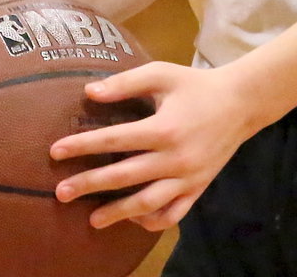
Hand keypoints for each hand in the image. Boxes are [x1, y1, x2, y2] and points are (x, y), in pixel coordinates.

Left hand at [51, 61, 252, 232]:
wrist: (240, 102)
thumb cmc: (195, 84)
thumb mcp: (162, 74)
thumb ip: (126, 83)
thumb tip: (90, 92)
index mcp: (164, 128)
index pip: (114, 140)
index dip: (83, 146)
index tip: (56, 152)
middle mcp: (174, 158)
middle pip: (124, 176)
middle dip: (89, 185)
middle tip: (61, 193)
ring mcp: (188, 177)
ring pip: (147, 203)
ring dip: (118, 213)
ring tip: (92, 220)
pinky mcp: (198, 188)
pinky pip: (173, 214)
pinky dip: (152, 222)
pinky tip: (134, 220)